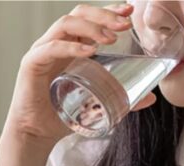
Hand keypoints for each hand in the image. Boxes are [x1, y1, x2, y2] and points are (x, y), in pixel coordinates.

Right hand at [3, 2, 157, 148]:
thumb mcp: (98, 102)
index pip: (89, 18)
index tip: (130, 11)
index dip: (109, 10)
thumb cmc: (63, 115)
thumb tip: (151, 97)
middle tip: (125, 24)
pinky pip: (50, 48)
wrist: (37, 134)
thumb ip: (122, 97)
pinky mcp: (31, 64)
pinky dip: (71, 47)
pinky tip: (89, 52)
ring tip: (111, 39)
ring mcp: (42, 51)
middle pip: (78, 14)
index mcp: (71, 46)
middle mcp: (56, 43)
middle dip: (104, 15)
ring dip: (91, 27)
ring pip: (65, 25)